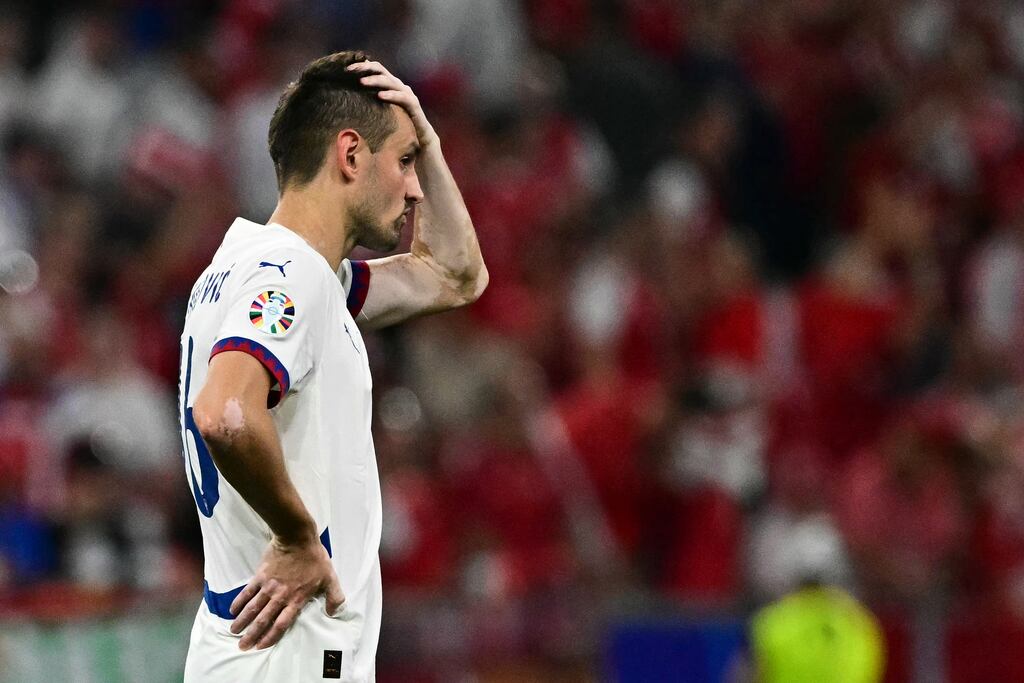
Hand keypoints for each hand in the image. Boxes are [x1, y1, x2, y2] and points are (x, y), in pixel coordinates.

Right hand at [229, 536, 343, 649]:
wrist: (297, 538)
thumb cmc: (315, 558)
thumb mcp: (330, 578)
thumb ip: (334, 596)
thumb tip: (334, 612)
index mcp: (296, 599)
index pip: (281, 624)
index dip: (270, 637)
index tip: (260, 646)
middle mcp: (280, 596)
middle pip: (263, 620)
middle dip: (252, 635)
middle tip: (242, 646)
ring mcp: (268, 587)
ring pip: (252, 608)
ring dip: (242, 621)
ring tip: (234, 632)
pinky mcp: (260, 576)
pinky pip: (247, 592)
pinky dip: (239, 602)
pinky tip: (232, 611)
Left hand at [347, 61, 438, 147]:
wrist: (421, 139)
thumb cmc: (398, 125)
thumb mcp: (381, 111)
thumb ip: (370, 102)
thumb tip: (349, 99)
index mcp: (391, 85)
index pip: (376, 69)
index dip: (361, 66)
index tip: (345, 69)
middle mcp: (399, 86)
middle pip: (381, 70)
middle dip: (365, 68)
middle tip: (350, 70)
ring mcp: (408, 95)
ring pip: (391, 82)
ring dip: (376, 81)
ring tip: (362, 82)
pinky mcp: (414, 106)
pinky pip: (402, 98)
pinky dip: (391, 95)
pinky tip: (380, 96)